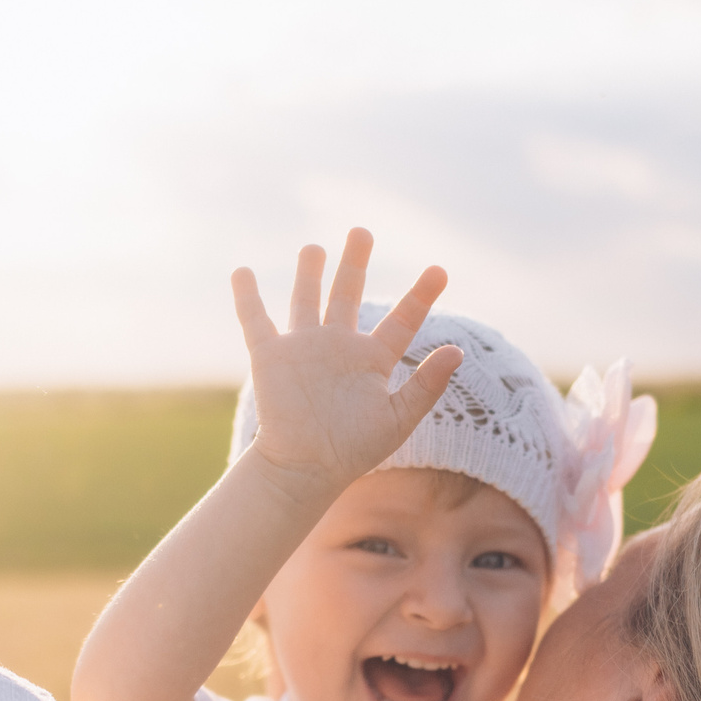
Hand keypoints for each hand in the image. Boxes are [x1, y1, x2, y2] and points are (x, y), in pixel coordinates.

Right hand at [230, 229, 462, 497]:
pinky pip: (255, 320)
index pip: (402, 320)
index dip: (422, 295)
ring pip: (306, 300)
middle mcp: (338, 348)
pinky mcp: (270, 356)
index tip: (440, 270)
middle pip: (348, 294)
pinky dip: (246, 297)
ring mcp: (303, 349)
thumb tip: (459, 350)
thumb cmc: (353, 451)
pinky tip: (241, 271)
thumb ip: (427, 385)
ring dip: (309, 272)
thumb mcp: (397, 418)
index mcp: (372, 360)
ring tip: (314, 247)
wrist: (305, 468)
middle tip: (361, 232)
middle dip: (355, 263)